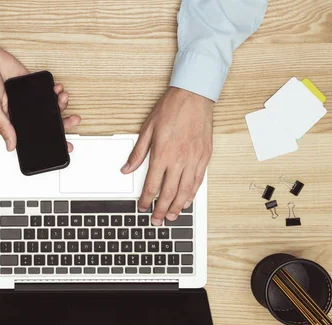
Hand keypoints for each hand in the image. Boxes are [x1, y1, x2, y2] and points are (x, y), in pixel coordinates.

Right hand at [0, 43, 80, 151]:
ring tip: (63, 98)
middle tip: (74, 120)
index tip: (65, 145)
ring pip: (49, 105)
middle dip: (63, 122)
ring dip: (60, 103)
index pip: (34, 134)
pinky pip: (46, 90)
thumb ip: (4, 126)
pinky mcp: (31, 84)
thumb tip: (11, 146)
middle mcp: (21, 110)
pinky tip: (58, 89)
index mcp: (11, 120)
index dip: (49, 140)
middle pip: (46, 121)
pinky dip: (55, 90)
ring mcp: (28, 98)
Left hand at [121, 87, 213, 224]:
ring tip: (171, 216)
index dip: (146, 199)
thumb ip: (138, 153)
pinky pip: (198, 180)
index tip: (142, 207)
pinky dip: (192, 193)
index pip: (152, 184)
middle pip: (169, 192)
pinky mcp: (204, 156)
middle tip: (156, 221)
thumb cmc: (171, 109)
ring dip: (177, 206)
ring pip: (185, 190)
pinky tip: (187, 201)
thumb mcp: (147, 129)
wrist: (194, 96)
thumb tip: (127, 169)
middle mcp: (179, 159)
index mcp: (163, 153)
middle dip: (161, 209)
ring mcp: (194, 159)